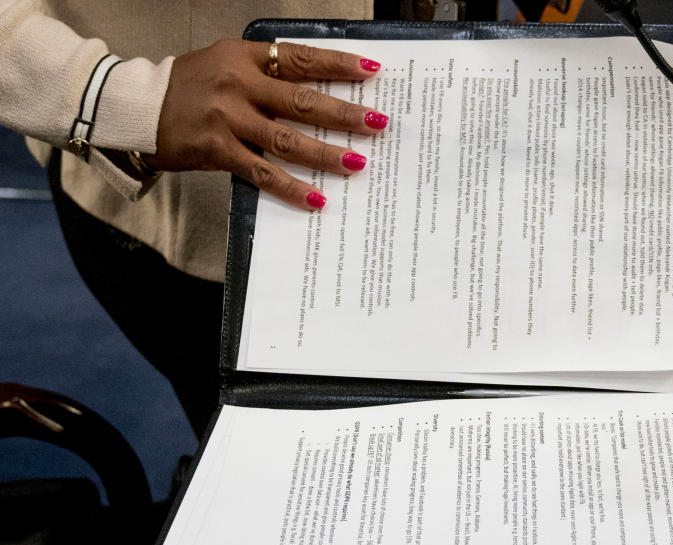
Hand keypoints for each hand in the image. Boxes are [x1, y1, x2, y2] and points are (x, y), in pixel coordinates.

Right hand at [147, 39, 386, 209]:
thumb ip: (265, 75)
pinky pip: (262, 172)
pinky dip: (291, 187)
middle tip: (378, 123)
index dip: (338, 64)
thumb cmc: (187, 87)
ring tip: (358, 162)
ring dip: (326, 153)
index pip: (300, 58)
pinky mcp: (216, 150)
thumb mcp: (224, 65)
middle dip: (344, 113)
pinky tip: (316, 198)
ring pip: (287, 139)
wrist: (133, 108)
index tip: (372, 70)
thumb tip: (318, 94)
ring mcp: (227, 119)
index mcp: (243, 56)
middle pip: (301, 100)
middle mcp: (238, 84)